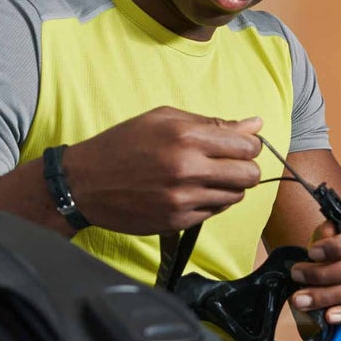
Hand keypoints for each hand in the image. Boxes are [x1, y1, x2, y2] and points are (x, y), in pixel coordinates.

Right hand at [63, 107, 261, 232]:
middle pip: (250, 175)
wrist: (84, 183)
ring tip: (204, 178)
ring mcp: (183, 198)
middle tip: (228, 165)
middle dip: (245, 169)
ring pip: (235, 196)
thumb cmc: (123, 144)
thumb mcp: (163, 119)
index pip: (247, 147)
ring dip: (227, 187)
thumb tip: (255, 123)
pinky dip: (208, 202)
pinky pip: (213, 212)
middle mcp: (188, 168)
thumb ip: (212, 123)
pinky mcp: (177, 220)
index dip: (249, 146)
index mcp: (186, 136)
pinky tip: (188, 192)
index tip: (239, 147)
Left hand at [288, 206, 340, 324]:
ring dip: (330, 297)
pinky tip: (331, 317)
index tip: (310, 254)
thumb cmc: (340, 238)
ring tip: (304, 301)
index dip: (335, 247)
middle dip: (324, 275)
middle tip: (298, 280)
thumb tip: (321, 246)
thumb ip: (326, 232)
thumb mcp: (331, 227)